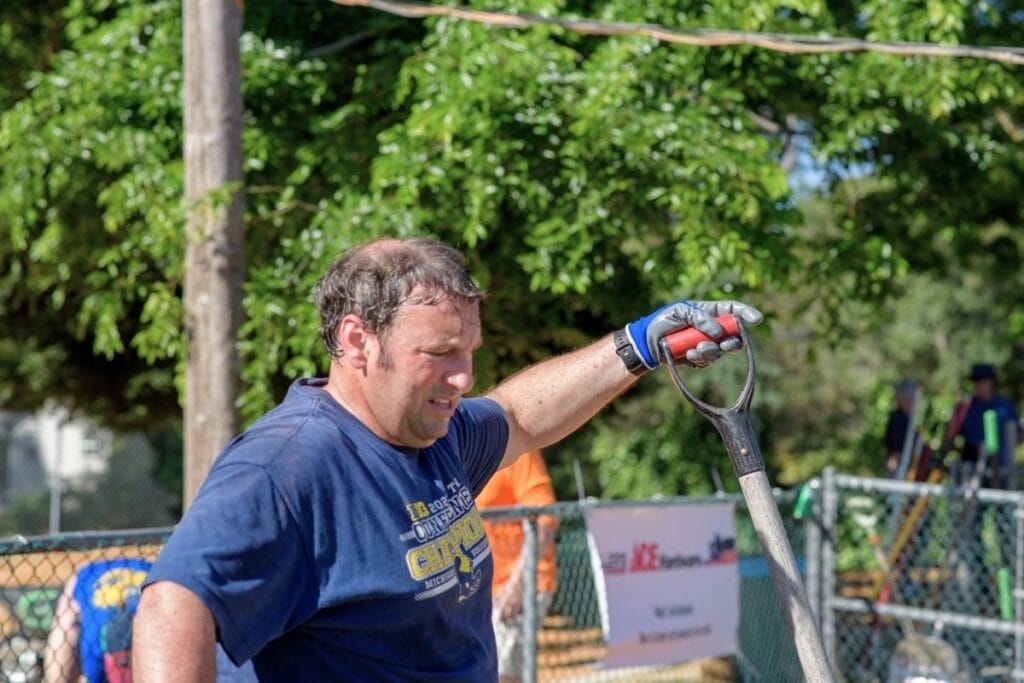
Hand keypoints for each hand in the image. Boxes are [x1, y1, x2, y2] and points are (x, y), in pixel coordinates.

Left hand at [623, 300, 762, 370]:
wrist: (648, 343)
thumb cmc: (664, 321)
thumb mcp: (680, 312)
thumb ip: (699, 318)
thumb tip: (718, 332)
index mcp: (709, 312)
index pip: (732, 310)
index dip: (746, 313)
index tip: (757, 319)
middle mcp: (713, 328)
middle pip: (734, 335)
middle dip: (731, 341)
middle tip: (723, 345)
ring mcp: (708, 344)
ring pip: (722, 350)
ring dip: (711, 351)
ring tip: (693, 350)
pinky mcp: (701, 358)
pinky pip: (709, 361)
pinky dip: (701, 359)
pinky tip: (688, 355)